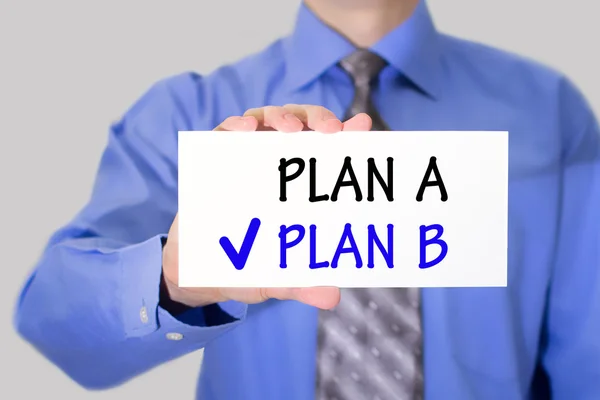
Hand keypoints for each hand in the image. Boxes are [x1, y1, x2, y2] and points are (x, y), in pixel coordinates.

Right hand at [162, 105, 370, 310]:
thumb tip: (333, 296)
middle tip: (328, 131)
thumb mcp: (276, 278)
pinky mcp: (215, 159)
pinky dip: (235, 125)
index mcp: (300, 187)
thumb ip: (301, 284)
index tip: (362, 126)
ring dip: (280, 116)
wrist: (199, 271)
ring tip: (288, 129)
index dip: (347, 136)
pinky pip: (225, 132)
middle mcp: (277, 166)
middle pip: (302, 126)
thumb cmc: (246, 268)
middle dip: (317, 119)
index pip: (328, 152)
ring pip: (267, 120)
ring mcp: (247, 158)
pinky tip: (244, 129)